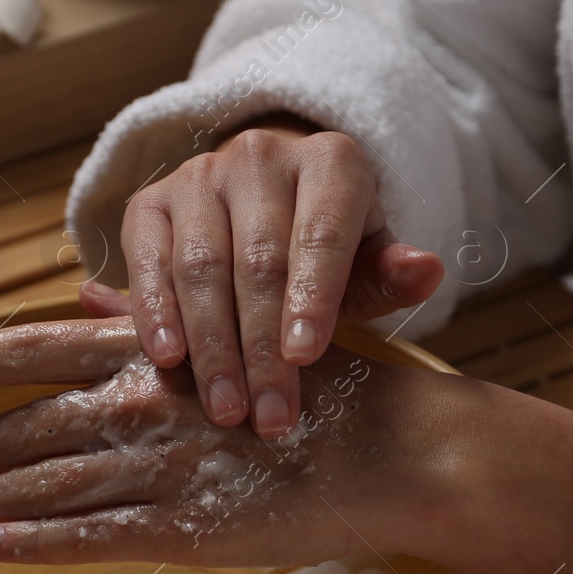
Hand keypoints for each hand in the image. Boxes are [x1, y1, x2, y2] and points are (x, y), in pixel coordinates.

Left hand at [0, 316, 436, 566]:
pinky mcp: (190, 526)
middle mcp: (148, 402)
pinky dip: (35, 542)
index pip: (35, 351)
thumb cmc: (320, 387)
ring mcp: (165, 466)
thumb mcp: (234, 334)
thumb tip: (83, 300)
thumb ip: (152, 320)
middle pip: (26, 428)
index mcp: (156, 351)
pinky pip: (95, 535)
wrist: (395, 448)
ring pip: (47, 485)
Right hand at [83, 117, 444, 440]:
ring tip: (226, 409)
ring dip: (211, 346)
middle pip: (258, 260)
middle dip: (262, 348)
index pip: (321, 233)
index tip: (307, 358)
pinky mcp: (150, 202)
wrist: (268, 202)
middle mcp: (260, 156)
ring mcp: (199, 176)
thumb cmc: (327, 247)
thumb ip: (389, 275)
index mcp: (330, 162)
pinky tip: (167, 359)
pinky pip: (146, 260)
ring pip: (200, 265)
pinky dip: (154, 312)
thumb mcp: (366, 259)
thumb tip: (426, 272)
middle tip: (268, 417)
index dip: (312, 297)